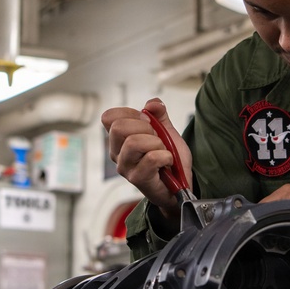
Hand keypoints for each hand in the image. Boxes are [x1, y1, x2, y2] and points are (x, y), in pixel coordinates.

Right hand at [101, 98, 191, 221]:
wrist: (180, 185)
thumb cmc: (169, 160)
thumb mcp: (166, 132)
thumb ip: (159, 115)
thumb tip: (152, 104)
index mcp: (119, 139)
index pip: (109, 117)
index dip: (130, 113)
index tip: (147, 122)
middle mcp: (117, 153)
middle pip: (118, 127)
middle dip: (144, 127)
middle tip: (156, 138)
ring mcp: (125, 167)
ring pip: (133, 142)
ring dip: (156, 143)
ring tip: (162, 151)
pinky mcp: (137, 179)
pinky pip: (151, 158)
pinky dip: (165, 156)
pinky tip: (167, 162)